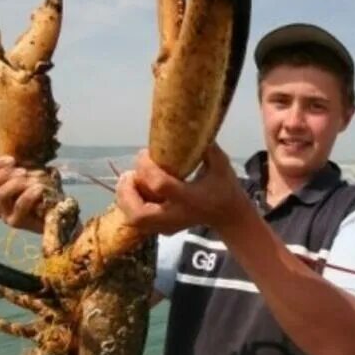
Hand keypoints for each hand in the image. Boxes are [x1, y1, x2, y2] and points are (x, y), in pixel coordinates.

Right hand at [0, 156, 46, 232]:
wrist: (61, 217)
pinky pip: (19, 205)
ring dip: (17, 182)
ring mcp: (6, 216)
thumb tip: (25, 155)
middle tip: (23, 171)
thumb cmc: (47, 195)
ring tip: (34, 180)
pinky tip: (40, 188)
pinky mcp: (17, 223)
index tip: (12, 159)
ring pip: (1, 193)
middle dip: (4, 173)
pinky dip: (29, 193)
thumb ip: (27, 167)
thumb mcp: (35, 177)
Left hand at [116, 144, 249, 235]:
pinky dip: (130, 206)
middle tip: (129, 174)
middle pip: (139, 214)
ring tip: (130, 181)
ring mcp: (169, 226)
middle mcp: (177, 214)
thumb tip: (191, 124)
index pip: (160, 185)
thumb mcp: (220, 163)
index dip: (147, 167)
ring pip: (135, 221)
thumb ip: (205, 146)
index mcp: (191, 198)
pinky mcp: (164, 230)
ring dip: (125, 199)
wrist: (229, 216)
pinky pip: (139, 223)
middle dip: (127, 192)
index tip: (146, 153)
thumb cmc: (224, 187)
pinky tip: (136, 192)